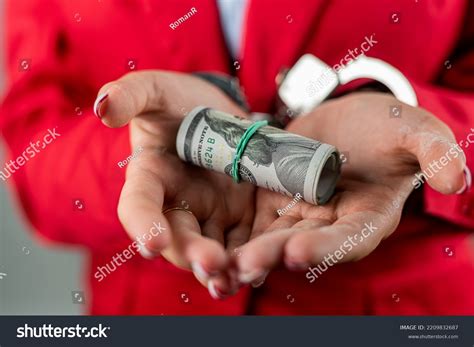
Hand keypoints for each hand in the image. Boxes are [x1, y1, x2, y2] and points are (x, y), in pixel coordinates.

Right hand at [94, 71, 254, 297]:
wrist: (219, 113)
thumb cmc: (180, 101)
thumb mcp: (157, 90)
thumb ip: (132, 95)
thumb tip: (104, 109)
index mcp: (150, 176)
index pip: (138, 204)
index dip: (143, 224)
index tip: (151, 244)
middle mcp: (176, 204)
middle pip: (177, 236)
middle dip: (190, 253)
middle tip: (210, 264)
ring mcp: (208, 214)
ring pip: (208, 249)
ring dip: (218, 270)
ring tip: (230, 282)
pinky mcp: (238, 218)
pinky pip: (240, 245)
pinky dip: (245, 262)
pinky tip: (256, 272)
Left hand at [234, 92, 466, 284]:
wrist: (346, 120)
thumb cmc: (385, 129)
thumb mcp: (411, 132)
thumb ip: (432, 152)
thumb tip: (455, 178)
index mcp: (366, 217)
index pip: (348, 240)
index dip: (325, 248)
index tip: (297, 251)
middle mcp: (330, 225)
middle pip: (302, 245)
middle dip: (273, 255)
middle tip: (246, 264)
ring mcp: (297, 216)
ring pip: (270, 239)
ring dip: (246, 254)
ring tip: (218, 264)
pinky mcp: (272, 204)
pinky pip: (251, 223)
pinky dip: (233, 235)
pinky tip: (208, 244)